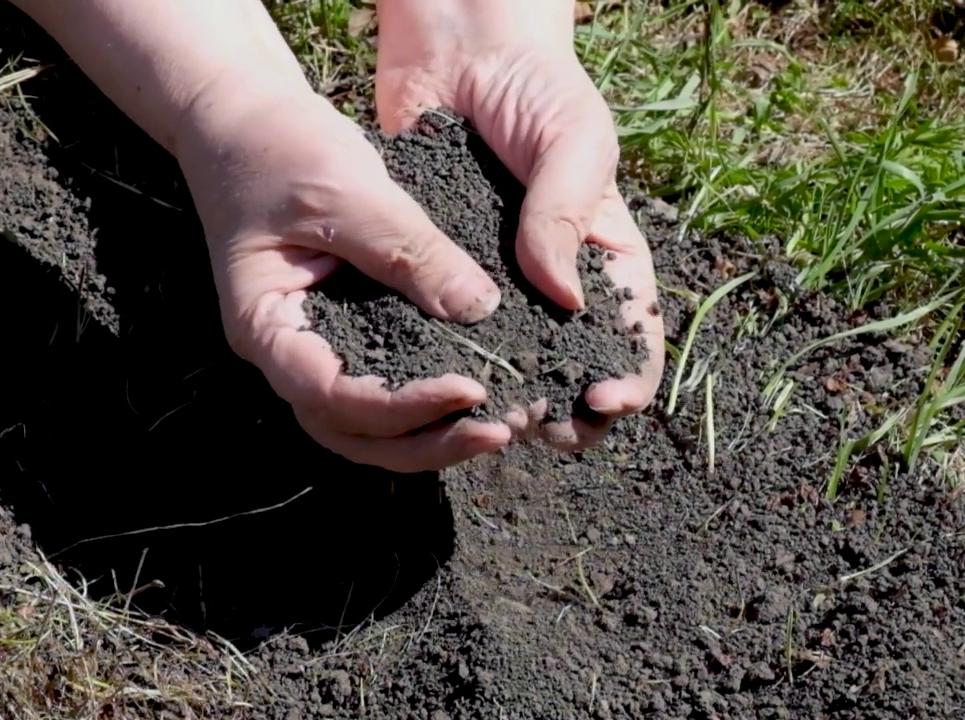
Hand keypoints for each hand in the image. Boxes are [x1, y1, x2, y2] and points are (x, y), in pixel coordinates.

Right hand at [176, 87, 511, 472]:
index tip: (468, 388)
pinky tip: (477, 392)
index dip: (399, 405)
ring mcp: (311, 344)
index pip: (328, 394)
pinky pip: (381, 381)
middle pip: (348, 432)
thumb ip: (407, 251)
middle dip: (423, 442)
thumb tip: (479, 310)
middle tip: (498, 431)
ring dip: (426, 435)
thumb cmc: (279, 146)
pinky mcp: (343, 328)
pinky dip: (423, 400)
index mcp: (263, 325)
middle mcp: (284, 351)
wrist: (246, 118)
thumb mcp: (346, 189)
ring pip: (364, 425)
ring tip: (496, 426)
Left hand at [375, 0, 665, 451]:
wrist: (457, 50)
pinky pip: (443, 329)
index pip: (630, 332)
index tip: (602, 400)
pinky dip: (442, 361)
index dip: (626, 376)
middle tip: (538, 425)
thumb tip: (564, 300)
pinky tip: (431, 383)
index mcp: (604, 254)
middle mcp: (551, 279)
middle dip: (562, 406)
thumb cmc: (536, 87)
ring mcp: (493, 281)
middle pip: (568, 364)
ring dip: (502, 396)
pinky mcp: (438, 272)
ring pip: (505, 359)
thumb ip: (567, 216)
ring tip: (489, 420)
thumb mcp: (574, 141)